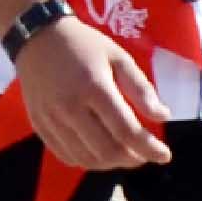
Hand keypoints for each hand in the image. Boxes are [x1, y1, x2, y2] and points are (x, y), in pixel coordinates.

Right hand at [15, 17, 172, 175]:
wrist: (37, 37)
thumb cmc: (83, 45)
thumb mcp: (118, 57)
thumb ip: (141, 88)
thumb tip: (162, 116)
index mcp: (93, 87)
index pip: (126, 130)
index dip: (149, 148)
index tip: (165, 155)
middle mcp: (70, 108)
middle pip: (107, 150)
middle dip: (132, 159)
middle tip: (145, 155)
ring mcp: (52, 119)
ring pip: (87, 159)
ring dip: (112, 164)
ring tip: (125, 154)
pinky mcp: (39, 125)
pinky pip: (66, 155)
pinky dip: (88, 161)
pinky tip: (100, 153)